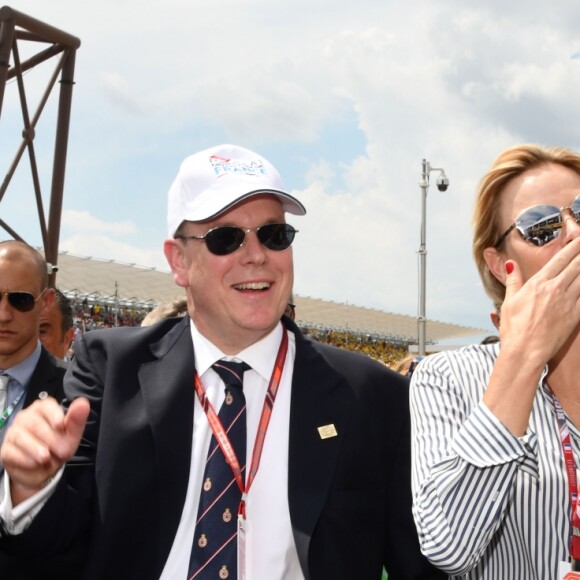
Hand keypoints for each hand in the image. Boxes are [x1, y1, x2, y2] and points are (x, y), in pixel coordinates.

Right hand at [1, 397, 89, 504]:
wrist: (43, 470)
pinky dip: (26, 459)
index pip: (46, 405)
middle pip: (34, 423)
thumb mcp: (71, 436)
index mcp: (43, 409)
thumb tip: (83, 403)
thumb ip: (76, 420)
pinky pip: (12, 452)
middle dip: (51, 438)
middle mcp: (26, 417)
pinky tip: (35, 463)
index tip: (60, 425)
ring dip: (37, 449)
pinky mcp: (6, 450)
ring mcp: (14, 433)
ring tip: (47, 458)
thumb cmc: (58, 447)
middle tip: (63, 451)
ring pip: (21, 437)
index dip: (53, 414)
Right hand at [500, 236, 579, 363]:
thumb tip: (510, 264)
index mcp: (538, 284)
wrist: (525, 351)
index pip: (560, 260)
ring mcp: (567, 302)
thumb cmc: (514, 329)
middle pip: (576, 265)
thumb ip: (513, 280)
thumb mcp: (509, 301)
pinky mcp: (575, 316)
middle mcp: (554, 289)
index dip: (573, 247)